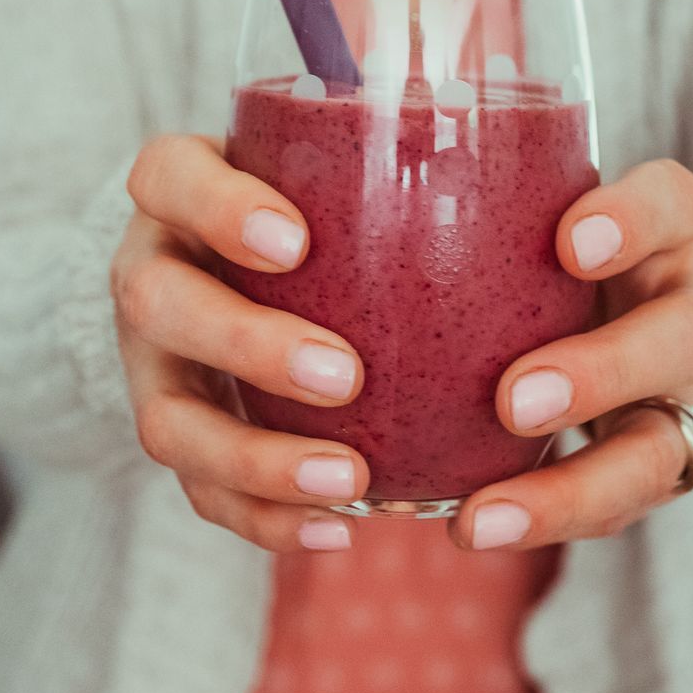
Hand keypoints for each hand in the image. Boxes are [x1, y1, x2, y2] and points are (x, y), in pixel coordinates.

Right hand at [111, 135, 370, 551]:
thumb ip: (383, 165)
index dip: (219, 208)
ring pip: (167, 421)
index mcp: (179, 191)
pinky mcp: (175, 430)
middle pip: (158, 305)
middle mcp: (149, 272)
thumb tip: (543, 189)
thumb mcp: (319, 163)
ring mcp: (150, 363)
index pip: (167, 176)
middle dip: (248, 346)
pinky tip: (338, 529)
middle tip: (344, 375)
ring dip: (257, 457)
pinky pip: (200, 491)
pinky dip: (265, 518)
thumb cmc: (303, 203)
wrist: (216, 268)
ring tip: (351, 478)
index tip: (297, 242)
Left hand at [452, 160, 692, 550]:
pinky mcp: (662, 466)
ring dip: (570, 490)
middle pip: (686, 338)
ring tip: (481, 518)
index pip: (675, 203)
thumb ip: (483, 193)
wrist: (662, 314)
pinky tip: (470, 529)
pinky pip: (617, 507)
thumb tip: (310, 159)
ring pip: (662, 453)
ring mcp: (690, 399)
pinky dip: (548, 521)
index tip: (572, 240)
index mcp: (667, 232)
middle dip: (602, 374)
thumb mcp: (551, 204)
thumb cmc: (568, 249)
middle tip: (514, 400)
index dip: (633, 220)